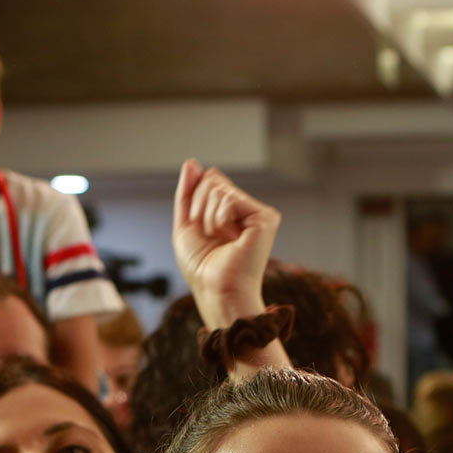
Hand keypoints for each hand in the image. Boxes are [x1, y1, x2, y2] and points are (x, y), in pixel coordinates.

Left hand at [171, 159, 279, 328]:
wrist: (216, 291)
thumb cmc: (202, 267)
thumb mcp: (186, 224)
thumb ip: (188, 192)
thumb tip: (192, 162)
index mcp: (232, 211)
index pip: (209, 180)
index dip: (195, 201)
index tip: (201, 229)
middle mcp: (249, 209)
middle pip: (212, 179)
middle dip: (199, 208)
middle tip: (211, 236)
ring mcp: (259, 213)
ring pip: (219, 187)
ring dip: (208, 217)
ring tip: (221, 240)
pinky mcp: (266, 218)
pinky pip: (230, 198)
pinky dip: (219, 219)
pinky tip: (230, 238)